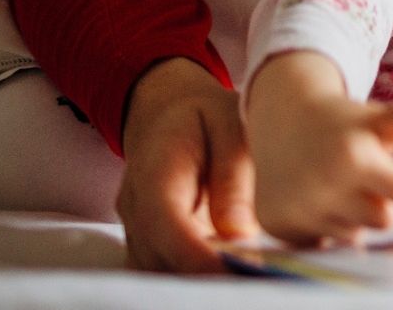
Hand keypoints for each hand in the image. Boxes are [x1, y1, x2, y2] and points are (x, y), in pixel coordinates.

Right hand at [116, 57, 256, 271]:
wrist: (165, 112)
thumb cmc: (205, 116)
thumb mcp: (230, 125)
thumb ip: (233, 176)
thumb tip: (239, 233)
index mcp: (156, 170)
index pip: (166, 224)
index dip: (198, 257)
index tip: (240, 272)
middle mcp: (136, 206)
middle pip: (159, 258)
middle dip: (204, 277)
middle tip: (256, 277)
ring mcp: (137, 227)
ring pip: (158, 271)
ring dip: (198, 281)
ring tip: (248, 276)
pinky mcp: (148, 242)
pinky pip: (163, 269)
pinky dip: (192, 277)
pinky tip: (230, 271)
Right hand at [244, 55, 392, 247]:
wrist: (279, 120)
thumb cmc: (344, 123)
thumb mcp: (382, 118)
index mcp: (360, 158)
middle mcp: (331, 187)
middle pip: (384, 219)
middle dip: (378, 202)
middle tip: (359, 175)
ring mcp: (304, 211)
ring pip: (354, 235)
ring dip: (351, 216)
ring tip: (332, 184)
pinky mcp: (281, 228)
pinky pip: (323, 245)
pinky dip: (323, 227)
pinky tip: (312, 200)